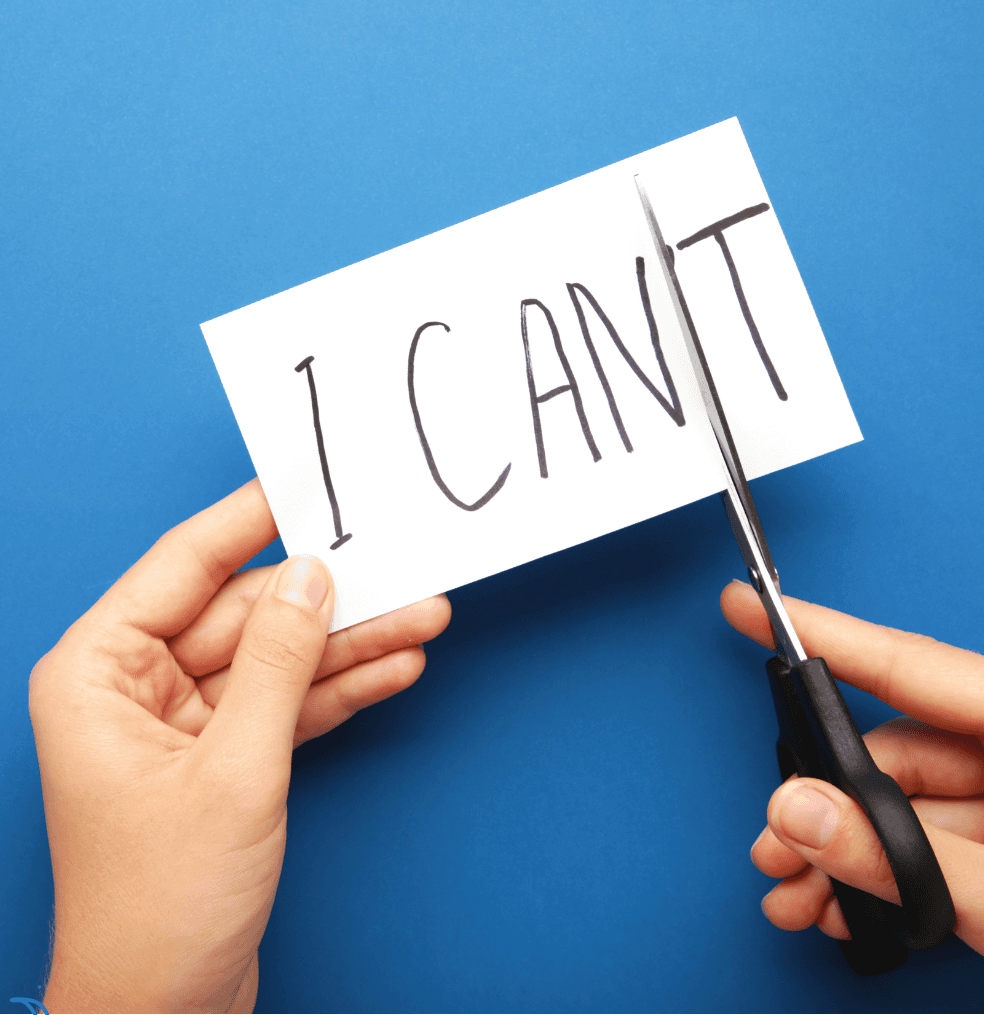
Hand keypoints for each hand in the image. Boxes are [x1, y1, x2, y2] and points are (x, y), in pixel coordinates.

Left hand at [31, 480, 450, 1012]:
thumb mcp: (234, 768)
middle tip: (401, 566)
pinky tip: (395, 667)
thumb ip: (278, 662)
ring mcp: (185, 724)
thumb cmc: (160, 905)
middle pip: (248, 615)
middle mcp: (136, 687)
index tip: (304, 482)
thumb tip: (311, 576)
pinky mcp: (226, 759)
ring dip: (350, 644)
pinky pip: (290, 704)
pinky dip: (340, 690)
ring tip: (423, 616)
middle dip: (330, 602)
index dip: (249, 519)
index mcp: (99, 672)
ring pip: (279, 659)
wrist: (163, 1013)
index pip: (185, 566)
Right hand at [721, 579, 983, 1013]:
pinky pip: (931, 847)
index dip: (825, 633)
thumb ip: (912, 861)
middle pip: (900, 750)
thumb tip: (807, 811)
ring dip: (844, 850)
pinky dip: (882, 877)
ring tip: (798, 891)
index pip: (916, 664)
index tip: (754, 606)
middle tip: (776, 833)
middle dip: (827, 797)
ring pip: (906, 807)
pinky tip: (843, 905)